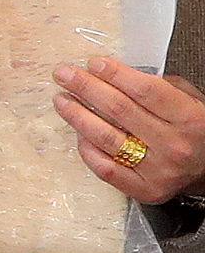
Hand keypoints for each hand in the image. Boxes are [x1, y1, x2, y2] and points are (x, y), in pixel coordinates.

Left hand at [52, 59, 204, 205]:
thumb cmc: (197, 133)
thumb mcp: (191, 102)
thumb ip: (161, 87)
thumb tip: (117, 74)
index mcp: (190, 118)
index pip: (146, 91)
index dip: (116, 74)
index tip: (94, 63)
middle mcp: (174, 144)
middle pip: (120, 110)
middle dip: (87, 87)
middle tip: (64, 74)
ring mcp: (158, 170)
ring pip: (106, 138)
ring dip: (77, 115)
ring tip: (62, 100)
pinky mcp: (144, 189)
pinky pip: (104, 167)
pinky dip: (86, 148)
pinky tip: (78, 132)